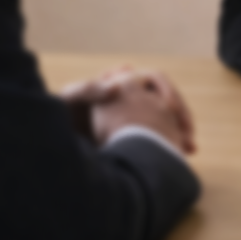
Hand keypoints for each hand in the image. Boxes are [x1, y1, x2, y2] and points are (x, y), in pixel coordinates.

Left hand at [61, 66, 195, 154]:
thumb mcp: (71, 99)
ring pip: (167, 122)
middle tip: (188, 135)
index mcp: (122, 83)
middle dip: (181, 118)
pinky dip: (169, 147)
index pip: (156, 80)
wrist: (52, 142)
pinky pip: (159, 139)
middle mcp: (132, 98)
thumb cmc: (57, 115)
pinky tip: (176, 159)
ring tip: (187, 150)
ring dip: (180, 134)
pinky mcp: (131, 137)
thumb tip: (119, 83)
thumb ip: (91, 90)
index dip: (167, 92)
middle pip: (167, 103)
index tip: (170, 108)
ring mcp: (134, 118)